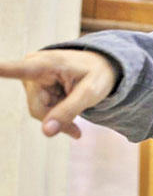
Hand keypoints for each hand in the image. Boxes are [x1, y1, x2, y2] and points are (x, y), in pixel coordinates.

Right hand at [0, 49, 118, 138]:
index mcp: (48, 63)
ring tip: (76, 107)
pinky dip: (56, 115)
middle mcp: (32, 68)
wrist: (100, 67)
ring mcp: (30, 78)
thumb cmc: (97, 75)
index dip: (5, 70)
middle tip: (76, 131)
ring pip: (39, 112)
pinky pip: (40, 111)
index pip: (22, 69)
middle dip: (57, 120)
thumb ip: (69, 112)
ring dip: (59, 117)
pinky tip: (69, 108)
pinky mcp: (31, 87)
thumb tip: (46, 132)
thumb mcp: (91, 94)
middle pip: (37, 109)